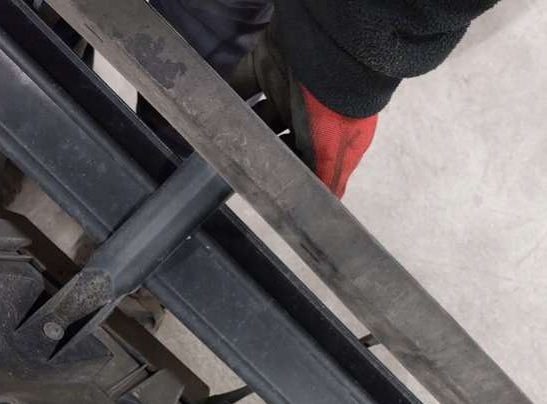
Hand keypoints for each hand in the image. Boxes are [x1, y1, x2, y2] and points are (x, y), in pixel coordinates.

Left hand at [230, 25, 376, 197]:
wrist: (330, 46)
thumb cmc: (336, 109)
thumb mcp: (333, 155)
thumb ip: (326, 183)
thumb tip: (327, 214)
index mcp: (327, 139)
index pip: (304, 164)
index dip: (287, 178)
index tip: (266, 191)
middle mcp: (308, 117)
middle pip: (278, 143)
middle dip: (261, 155)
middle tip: (240, 170)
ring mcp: (286, 90)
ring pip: (258, 116)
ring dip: (241, 130)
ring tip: (222, 146)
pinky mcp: (266, 65)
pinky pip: (240, 83)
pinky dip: (225, 96)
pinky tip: (210, 113)